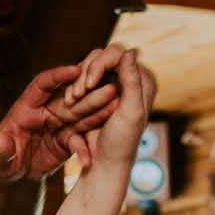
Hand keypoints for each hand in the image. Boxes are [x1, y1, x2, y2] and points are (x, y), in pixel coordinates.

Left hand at [0, 53, 122, 181]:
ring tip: (117, 104)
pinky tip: (92, 156)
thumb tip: (2, 141)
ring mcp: (58, 126)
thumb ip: (0, 151)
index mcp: (25, 108)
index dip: (58, 76)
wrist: (10, 178)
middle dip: (88, 93)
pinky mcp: (66, 140)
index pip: (42, 85)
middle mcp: (44, 113)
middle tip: (109, 87)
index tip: (76, 70)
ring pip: (81, 115)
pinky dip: (87, 147)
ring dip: (98, 110)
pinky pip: (81, 140)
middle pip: (69, 99)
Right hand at [63, 47, 155, 173]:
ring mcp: (113, 84)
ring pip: (91, 65)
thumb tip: (131, 52)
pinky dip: (74, 85)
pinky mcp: (98, 92)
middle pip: (103, 56)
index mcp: (143, 82)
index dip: (100, 63)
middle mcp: (130, 80)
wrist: (104, 162)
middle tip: (77, 94)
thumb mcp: (130, 112)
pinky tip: (71, 99)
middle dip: (86, 72)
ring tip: (72, 99)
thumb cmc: (121, 142)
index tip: (89, 84)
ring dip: (78, 80)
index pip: (120, 54)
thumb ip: (133, 82)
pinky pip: (83, 77)